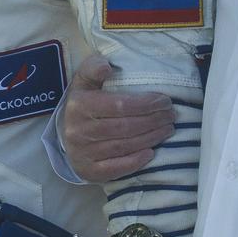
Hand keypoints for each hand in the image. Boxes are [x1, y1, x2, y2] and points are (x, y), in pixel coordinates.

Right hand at [60, 54, 174, 182]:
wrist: (66, 134)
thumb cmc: (83, 103)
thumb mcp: (84, 81)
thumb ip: (93, 68)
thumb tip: (106, 66)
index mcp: (79, 105)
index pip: (119, 105)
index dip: (146, 103)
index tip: (165, 100)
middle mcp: (79, 130)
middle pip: (125, 127)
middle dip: (153, 120)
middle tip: (171, 115)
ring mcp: (83, 153)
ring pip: (124, 146)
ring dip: (151, 138)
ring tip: (168, 129)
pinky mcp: (89, 171)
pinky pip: (115, 168)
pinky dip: (135, 161)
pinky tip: (151, 153)